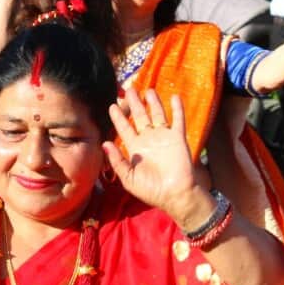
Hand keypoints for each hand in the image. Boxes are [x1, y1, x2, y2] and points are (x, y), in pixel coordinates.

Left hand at [103, 89, 201, 217]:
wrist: (175, 195)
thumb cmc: (150, 190)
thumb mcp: (128, 178)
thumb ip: (117, 160)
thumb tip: (105, 143)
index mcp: (135, 148)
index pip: (124, 128)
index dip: (118, 117)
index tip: (112, 105)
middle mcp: (148, 140)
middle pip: (139, 117)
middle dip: (134, 103)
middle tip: (128, 90)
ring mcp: (164, 138)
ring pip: (157, 114)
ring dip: (153, 102)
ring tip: (148, 90)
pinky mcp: (178, 138)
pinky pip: (178, 120)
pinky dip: (177, 108)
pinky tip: (175, 97)